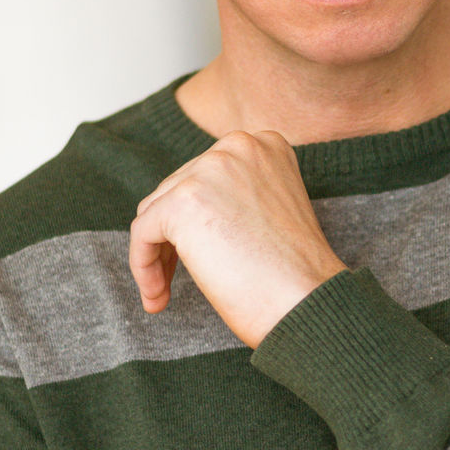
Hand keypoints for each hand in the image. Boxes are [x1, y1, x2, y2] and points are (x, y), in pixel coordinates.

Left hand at [129, 130, 346, 347]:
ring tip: (164, 294)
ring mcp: (210, 169)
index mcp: (266, 145)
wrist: (307, 303)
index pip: (207, 176)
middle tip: (175, 282)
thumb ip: (235, 198)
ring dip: (155, 255)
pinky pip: (142, 234)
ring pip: (155, 212)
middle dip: (173, 238)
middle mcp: (239, 145)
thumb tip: (184, 214)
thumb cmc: (295, 277)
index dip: (197, 221)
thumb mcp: (270, 215)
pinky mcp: (183, 201)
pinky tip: (158, 298)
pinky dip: (143, 267)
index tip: (202, 257)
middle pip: (177, 190)